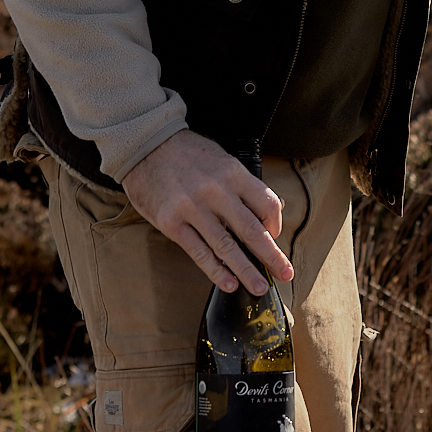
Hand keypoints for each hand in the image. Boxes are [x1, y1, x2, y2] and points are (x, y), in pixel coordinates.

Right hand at [120, 129, 294, 294]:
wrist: (146, 144)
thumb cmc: (187, 152)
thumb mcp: (222, 159)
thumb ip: (246, 184)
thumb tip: (275, 207)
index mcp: (233, 172)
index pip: (267, 204)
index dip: (276, 225)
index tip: (275, 237)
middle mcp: (216, 191)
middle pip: (252, 230)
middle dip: (271, 257)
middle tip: (285, 274)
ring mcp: (192, 208)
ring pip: (227, 247)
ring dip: (246, 271)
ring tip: (259, 287)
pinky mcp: (172, 222)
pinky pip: (199, 252)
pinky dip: (216, 271)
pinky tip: (228, 283)